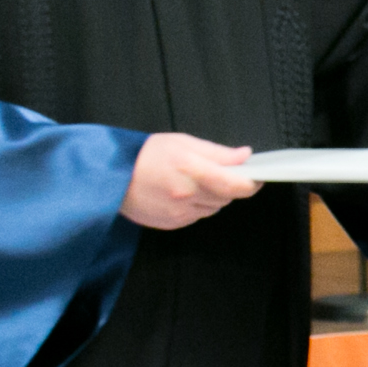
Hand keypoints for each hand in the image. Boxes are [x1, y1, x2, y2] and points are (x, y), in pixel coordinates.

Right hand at [121, 132, 259, 229]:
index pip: (238, 185)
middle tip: (213, 172)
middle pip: (227, 197)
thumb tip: (244, 156)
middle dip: (227, 186)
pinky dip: (195, 205)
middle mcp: (188, 195)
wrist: (111, 176)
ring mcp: (180, 212)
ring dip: (210, 196)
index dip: (252, 182)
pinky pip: (196, 215)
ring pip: (213, 208)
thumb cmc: (145, 155)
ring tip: (190, 181)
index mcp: (193, 171)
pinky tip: (179, 193)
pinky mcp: (172, 223)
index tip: (257, 176)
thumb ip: (218, 153)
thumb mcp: (184, 143)